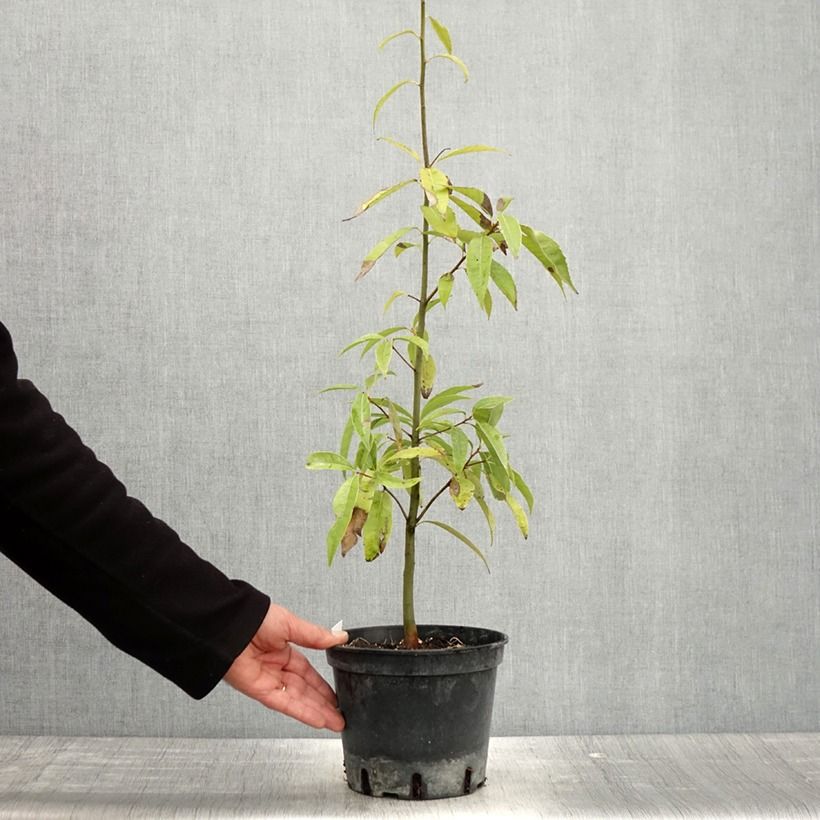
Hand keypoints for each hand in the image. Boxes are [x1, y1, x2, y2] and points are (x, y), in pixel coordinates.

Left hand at [223, 603, 347, 730]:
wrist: (230, 625)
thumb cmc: (255, 619)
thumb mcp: (291, 624)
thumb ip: (315, 636)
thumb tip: (339, 637)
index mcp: (283, 651)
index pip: (308, 673)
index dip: (323, 686)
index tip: (337, 695)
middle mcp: (276, 668)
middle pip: (305, 690)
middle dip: (324, 704)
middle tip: (341, 715)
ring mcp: (268, 681)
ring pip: (298, 700)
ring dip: (317, 712)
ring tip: (336, 722)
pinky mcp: (260, 690)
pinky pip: (285, 704)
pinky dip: (302, 712)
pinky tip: (317, 720)